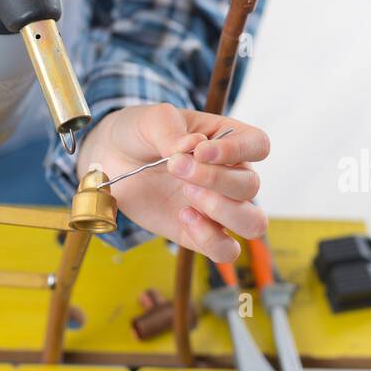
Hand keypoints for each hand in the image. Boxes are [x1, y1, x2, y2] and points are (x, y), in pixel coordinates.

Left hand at [76, 102, 268, 260]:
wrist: (113, 160)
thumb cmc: (140, 133)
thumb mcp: (151, 120)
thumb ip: (171, 131)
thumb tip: (190, 148)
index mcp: (227, 140)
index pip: (258, 145)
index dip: (238, 150)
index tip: (201, 151)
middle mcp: (231, 175)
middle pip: (251, 185)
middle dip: (214, 179)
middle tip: (175, 167)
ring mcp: (218, 207)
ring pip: (253, 222)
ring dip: (222, 211)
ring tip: (187, 195)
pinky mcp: (200, 234)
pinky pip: (226, 250)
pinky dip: (210, 239)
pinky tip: (184, 217)